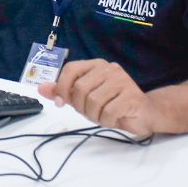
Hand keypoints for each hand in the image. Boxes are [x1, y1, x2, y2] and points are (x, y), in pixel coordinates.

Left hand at [39, 58, 156, 136]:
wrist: (145, 114)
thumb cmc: (112, 104)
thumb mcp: (83, 98)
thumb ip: (64, 92)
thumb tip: (41, 88)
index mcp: (96, 65)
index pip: (70, 69)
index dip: (62, 87)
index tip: (62, 103)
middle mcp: (109, 69)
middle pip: (80, 89)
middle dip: (81, 107)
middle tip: (91, 112)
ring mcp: (122, 81)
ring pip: (93, 102)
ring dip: (95, 115)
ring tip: (104, 114)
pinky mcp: (131, 96)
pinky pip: (108, 112)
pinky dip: (107, 121)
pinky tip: (115, 118)